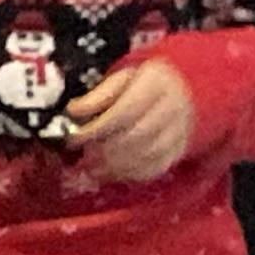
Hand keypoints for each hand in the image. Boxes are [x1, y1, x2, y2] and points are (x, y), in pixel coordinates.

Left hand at [65, 58, 195, 182]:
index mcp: (157, 82)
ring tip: (91, 168)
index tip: (74, 138)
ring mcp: (181, 130)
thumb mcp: (117, 80)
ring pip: (148, 155)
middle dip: (105, 150)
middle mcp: (175, 105)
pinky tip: (110, 173)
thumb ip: (97, 96)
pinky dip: (130, 174)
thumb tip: (73, 112)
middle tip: (83, 157)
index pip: (126, 111)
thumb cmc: (137, 85)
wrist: (174, 93)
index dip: (97, 128)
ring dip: (116, 166)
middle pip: (138, 135)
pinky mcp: (180, 150)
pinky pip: (156, 168)